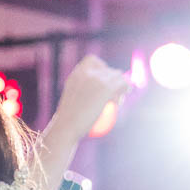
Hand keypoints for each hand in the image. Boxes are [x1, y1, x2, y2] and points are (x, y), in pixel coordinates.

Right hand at [38, 55, 128, 189]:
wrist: (66, 128)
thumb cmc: (65, 123)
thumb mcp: (71, 103)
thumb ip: (81, 92)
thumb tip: (96, 91)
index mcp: (76, 74)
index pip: (92, 60)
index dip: (101, 67)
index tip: (102, 80)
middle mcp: (86, 72)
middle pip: (108, 69)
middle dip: (112, 80)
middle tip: (112, 95)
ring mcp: (97, 78)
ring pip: (118, 76)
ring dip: (119, 87)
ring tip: (115, 101)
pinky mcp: (106, 87)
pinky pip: (123, 84)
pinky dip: (124, 90)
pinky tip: (122, 99)